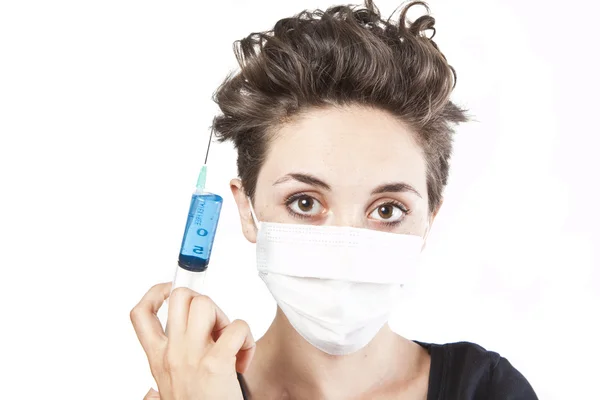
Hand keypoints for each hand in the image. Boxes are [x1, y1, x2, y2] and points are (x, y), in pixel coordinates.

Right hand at [130, 283, 254, 399]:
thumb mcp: (167, 397)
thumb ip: (157, 388)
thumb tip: (150, 392)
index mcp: (157, 360)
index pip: (140, 314)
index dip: (155, 293)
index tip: (171, 290)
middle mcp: (171, 354)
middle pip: (180, 297)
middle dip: (201, 301)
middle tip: (212, 324)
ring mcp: (192, 357)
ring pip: (206, 303)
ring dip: (223, 317)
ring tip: (227, 341)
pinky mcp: (217, 364)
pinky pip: (237, 327)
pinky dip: (247, 338)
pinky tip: (243, 359)